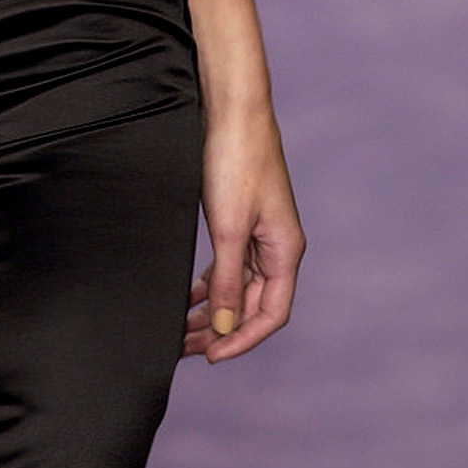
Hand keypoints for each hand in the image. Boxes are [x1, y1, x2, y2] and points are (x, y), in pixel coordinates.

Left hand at [183, 105, 303, 362]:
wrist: (233, 111)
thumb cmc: (237, 162)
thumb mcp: (229, 228)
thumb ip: (227, 279)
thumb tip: (225, 325)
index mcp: (285, 252)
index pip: (271, 315)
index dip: (242, 339)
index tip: (211, 355)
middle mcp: (277, 248)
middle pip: (252, 304)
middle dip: (221, 329)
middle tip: (184, 347)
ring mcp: (259, 234)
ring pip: (238, 286)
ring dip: (213, 309)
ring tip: (181, 329)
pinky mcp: (241, 220)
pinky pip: (228, 265)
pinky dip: (210, 283)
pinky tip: (188, 295)